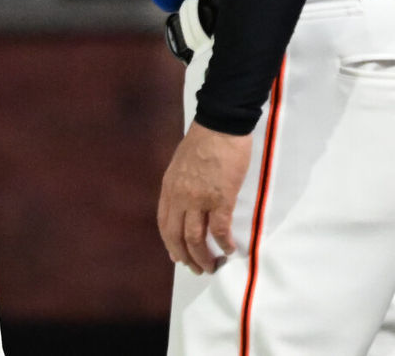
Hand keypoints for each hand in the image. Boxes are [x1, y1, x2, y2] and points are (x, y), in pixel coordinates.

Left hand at [157, 121, 251, 274]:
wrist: (221, 124)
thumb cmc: (204, 140)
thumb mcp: (180, 163)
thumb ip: (179, 185)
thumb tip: (183, 206)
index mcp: (169, 187)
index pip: (164, 224)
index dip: (170, 244)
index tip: (178, 256)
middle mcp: (180, 196)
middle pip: (177, 237)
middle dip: (186, 258)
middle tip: (197, 269)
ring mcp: (199, 199)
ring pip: (195, 239)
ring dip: (203, 258)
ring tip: (212, 266)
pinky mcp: (221, 199)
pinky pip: (219, 230)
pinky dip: (224, 244)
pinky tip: (230, 249)